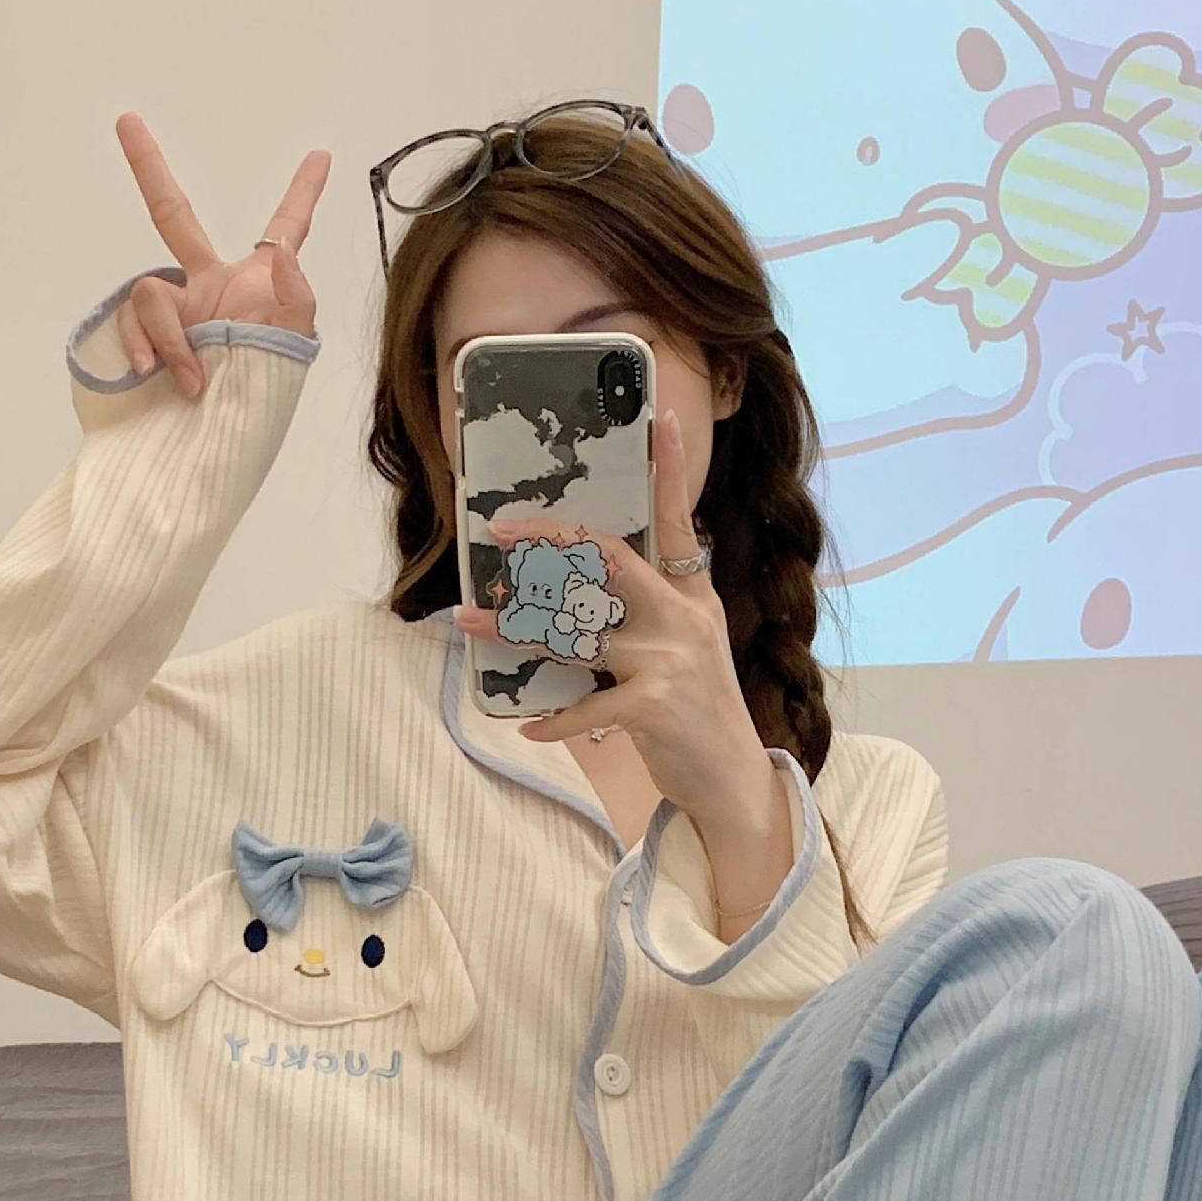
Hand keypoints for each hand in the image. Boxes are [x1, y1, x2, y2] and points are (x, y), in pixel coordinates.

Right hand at [112, 113, 329, 397]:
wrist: (223, 437)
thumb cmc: (266, 389)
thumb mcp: (294, 340)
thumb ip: (297, 292)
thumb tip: (285, 253)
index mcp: (256, 279)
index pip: (284, 226)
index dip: (302, 192)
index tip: (323, 156)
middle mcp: (208, 284)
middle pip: (171, 214)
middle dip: (147, 167)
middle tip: (127, 120)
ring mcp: (175, 310)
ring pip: (149, 293)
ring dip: (166, 335)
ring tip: (188, 379)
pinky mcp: (147, 338)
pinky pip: (132, 327)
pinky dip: (144, 348)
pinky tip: (154, 374)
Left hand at [452, 407, 769, 822]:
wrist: (732, 780)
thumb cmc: (697, 714)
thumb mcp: (686, 651)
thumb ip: (648, 616)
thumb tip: (582, 595)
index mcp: (693, 599)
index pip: (678, 523)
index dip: (671, 471)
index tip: (661, 420)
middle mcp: (683, 619)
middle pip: (610, 561)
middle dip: (551, 542)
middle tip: (502, 530)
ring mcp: (670, 660)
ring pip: (576, 631)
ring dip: (516, 627)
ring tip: (470, 619)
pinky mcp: (654, 706)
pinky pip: (586, 708)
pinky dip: (555, 722)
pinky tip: (530, 730)